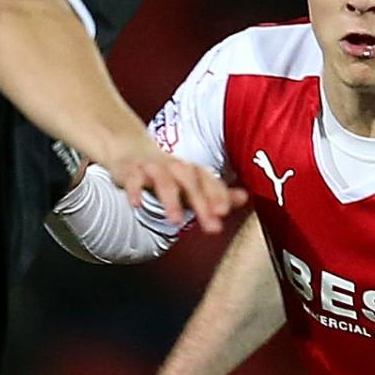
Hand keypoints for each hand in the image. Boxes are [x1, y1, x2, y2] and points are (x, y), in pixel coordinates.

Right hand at [98, 139, 237, 236]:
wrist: (129, 148)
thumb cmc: (166, 173)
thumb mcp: (191, 183)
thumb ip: (216, 193)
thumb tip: (245, 198)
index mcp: (191, 171)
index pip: (208, 182)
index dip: (217, 195)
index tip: (225, 212)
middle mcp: (175, 167)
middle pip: (190, 182)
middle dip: (201, 202)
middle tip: (211, 226)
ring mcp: (152, 168)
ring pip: (163, 181)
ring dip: (170, 200)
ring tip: (175, 221)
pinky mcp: (130, 171)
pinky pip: (133, 179)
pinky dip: (135, 190)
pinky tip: (137, 204)